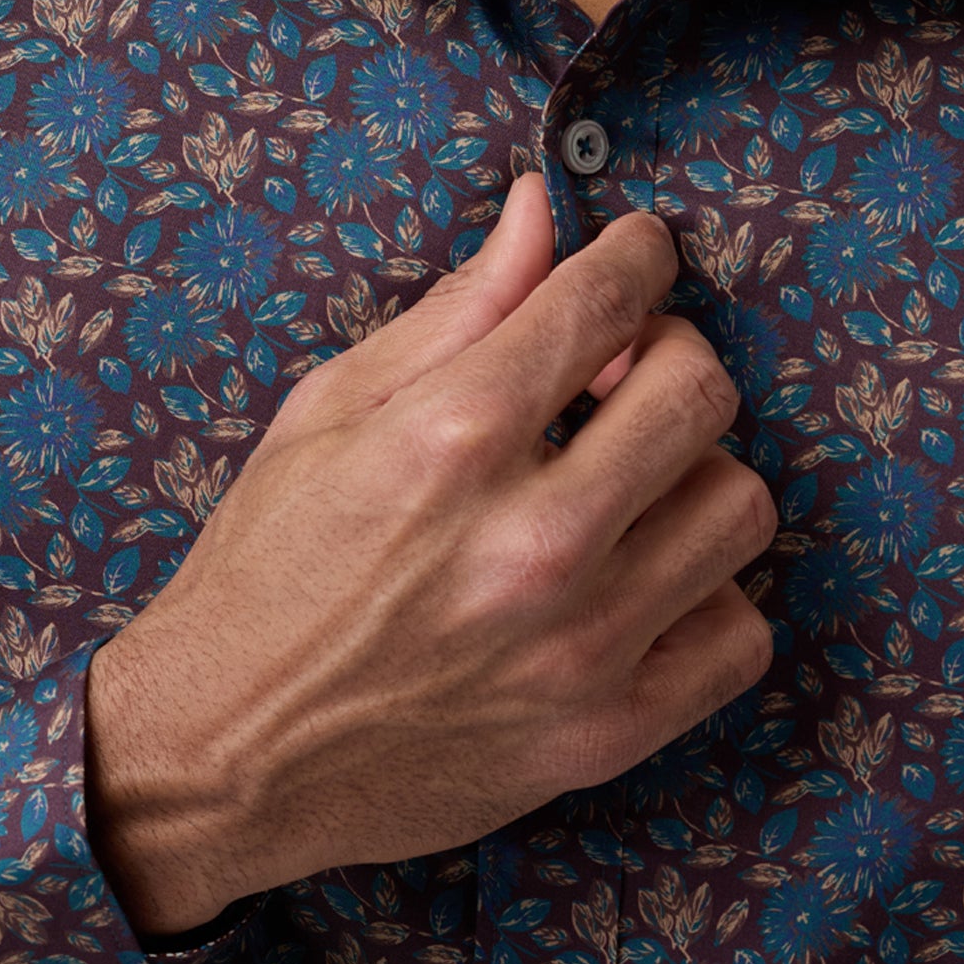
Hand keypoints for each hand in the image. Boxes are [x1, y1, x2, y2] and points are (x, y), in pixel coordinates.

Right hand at [85, 169, 776, 935]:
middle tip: (621, 378)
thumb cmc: (265, 574)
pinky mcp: (605, 734)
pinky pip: (740, 638)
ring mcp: (579, 647)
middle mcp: (531, 541)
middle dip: (671, 357)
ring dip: (693, 477)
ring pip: (739, 509)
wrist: (222, 752)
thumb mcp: (330, 415)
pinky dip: (707, 599)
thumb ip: (456, 310)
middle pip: (701, 395)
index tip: (636, 259)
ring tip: (629, 488)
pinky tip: (643, 586)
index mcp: (451, 440)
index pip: (608, 300)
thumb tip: (544, 211)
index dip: (639, 256)